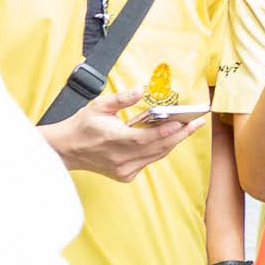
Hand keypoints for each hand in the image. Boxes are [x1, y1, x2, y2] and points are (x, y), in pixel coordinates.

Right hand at [41, 91, 199, 183]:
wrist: (66, 151)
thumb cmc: (81, 126)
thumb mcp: (98, 106)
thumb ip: (121, 99)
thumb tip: (140, 89)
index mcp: (114, 140)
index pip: (148, 137)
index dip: (168, 131)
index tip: (185, 121)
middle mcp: (122, 158)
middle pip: (159, 148)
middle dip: (181, 135)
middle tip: (198, 122)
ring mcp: (124, 169)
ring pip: (157, 156)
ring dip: (173, 142)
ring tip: (189, 127)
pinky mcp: (126, 175)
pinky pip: (149, 161)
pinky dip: (159, 149)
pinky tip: (169, 137)